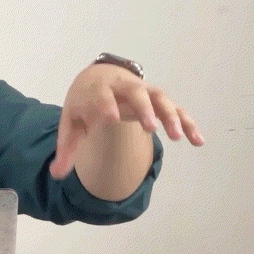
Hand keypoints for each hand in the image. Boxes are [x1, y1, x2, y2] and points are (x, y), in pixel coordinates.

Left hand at [49, 63, 204, 178]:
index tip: (109, 118)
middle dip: (142, 108)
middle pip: (135, 93)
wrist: (96, 78)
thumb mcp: (71, 123)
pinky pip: (176, 109)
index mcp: (96, 91)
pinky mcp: (157, 101)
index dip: (104, 106)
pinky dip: (187, 122)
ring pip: (159, 98)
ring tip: (176, 137)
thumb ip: (66, 149)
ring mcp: (142, 92)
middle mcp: (122, 88)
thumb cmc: (83, 105)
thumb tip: (55, 175)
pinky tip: (197, 140)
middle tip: (149, 128)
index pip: (99, 96)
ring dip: (169, 115)